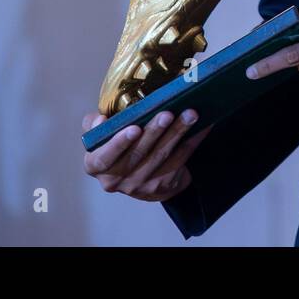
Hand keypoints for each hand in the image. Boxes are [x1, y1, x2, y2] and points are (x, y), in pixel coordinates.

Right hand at [81, 109, 210, 202]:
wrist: (137, 176)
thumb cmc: (118, 147)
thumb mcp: (101, 137)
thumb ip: (96, 127)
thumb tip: (101, 119)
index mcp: (97, 166)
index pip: (103, 159)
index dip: (118, 144)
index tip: (134, 128)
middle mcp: (116, 180)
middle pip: (138, 154)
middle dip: (155, 132)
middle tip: (167, 114)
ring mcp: (140, 185)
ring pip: (161, 156)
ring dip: (177, 133)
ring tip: (189, 114)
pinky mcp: (162, 185)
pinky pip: (180, 160)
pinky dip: (192, 140)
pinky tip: (202, 125)